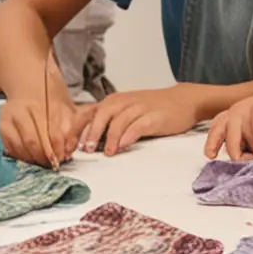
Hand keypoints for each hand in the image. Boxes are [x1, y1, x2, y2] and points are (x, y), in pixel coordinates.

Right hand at [0, 93, 80, 167]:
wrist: (30, 88)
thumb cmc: (52, 102)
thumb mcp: (68, 110)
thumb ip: (72, 130)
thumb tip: (68, 151)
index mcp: (45, 105)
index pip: (53, 133)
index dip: (58, 149)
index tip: (62, 158)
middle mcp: (24, 110)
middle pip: (33, 141)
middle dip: (44, 157)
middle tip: (51, 164)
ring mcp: (10, 117)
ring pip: (20, 146)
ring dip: (32, 159)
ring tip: (42, 162)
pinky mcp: (2, 125)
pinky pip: (10, 146)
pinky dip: (21, 156)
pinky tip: (30, 157)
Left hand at [78, 85, 205, 155]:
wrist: (183, 100)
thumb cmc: (152, 109)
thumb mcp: (127, 111)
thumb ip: (109, 122)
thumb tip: (86, 141)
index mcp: (113, 101)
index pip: (88, 113)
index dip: (77, 130)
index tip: (69, 147)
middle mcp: (124, 101)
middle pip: (101, 115)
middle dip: (91, 133)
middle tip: (86, 150)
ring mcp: (140, 108)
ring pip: (118, 121)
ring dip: (110, 138)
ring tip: (107, 153)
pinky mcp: (154, 116)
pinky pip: (138, 125)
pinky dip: (129, 135)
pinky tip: (123, 146)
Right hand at [205, 84, 252, 160]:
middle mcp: (249, 104)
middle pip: (237, 118)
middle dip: (244, 139)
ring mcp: (238, 111)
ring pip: (224, 123)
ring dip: (222, 140)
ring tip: (224, 157)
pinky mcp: (232, 121)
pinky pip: (217, 128)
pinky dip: (212, 141)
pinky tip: (211, 155)